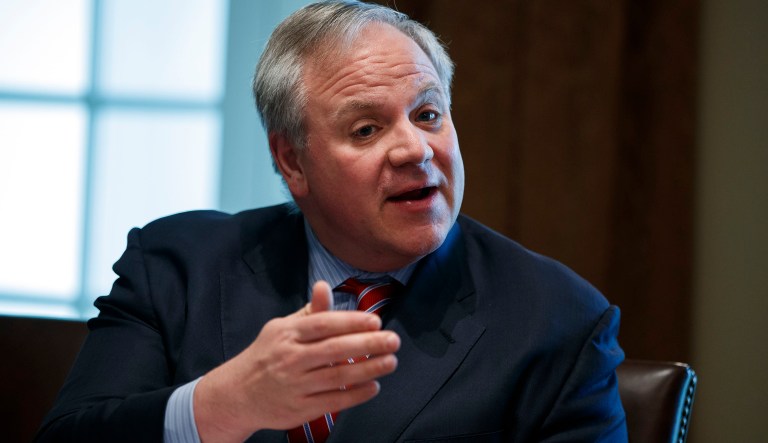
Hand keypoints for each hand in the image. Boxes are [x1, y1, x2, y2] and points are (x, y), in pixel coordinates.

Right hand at [193, 281, 400, 441]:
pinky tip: (373, 386)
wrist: (236, 394)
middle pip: (334, 350)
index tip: (376, 321)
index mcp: (287, 333)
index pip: (323, 324)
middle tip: (393, 341)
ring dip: (368, 370)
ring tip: (390, 362)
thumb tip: (323, 285)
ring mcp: (294, 385)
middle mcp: (290, 358)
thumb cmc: (267, 355)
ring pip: (337, 377)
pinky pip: (333, 401)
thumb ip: (310, 311)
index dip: (351, 322)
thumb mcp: (282, 328)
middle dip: (368, 344)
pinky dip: (356, 394)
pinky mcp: (299, 409)